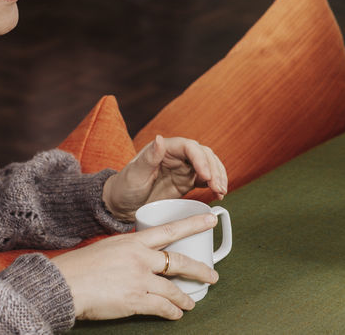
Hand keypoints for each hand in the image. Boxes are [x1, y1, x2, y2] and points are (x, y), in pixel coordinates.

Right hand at [52, 213, 218, 319]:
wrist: (65, 283)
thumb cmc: (81, 266)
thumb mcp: (109, 247)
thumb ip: (129, 251)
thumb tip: (142, 256)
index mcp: (134, 241)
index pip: (171, 230)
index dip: (194, 224)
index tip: (211, 219)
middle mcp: (141, 258)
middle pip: (179, 262)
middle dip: (200, 270)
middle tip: (212, 275)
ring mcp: (139, 279)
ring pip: (173, 288)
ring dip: (185, 297)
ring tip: (192, 302)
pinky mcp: (135, 299)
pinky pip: (162, 307)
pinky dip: (172, 311)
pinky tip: (176, 314)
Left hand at [102, 135, 228, 220]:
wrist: (122, 205)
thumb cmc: (124, 187)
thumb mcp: (134, 174)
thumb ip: (149, 157)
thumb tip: (160, 139)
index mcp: (164, 148)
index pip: (189, 147)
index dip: (200, 159)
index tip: (205, 175)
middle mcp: (177, 155)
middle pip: (203, 155)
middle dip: (214, 169)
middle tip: (218, 187)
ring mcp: (184, 168)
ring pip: (209, 165)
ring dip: (218, 176)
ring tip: (222, 192)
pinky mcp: (187, 181)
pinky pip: (206, 179)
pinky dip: (215, 184)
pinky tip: (219, 194)